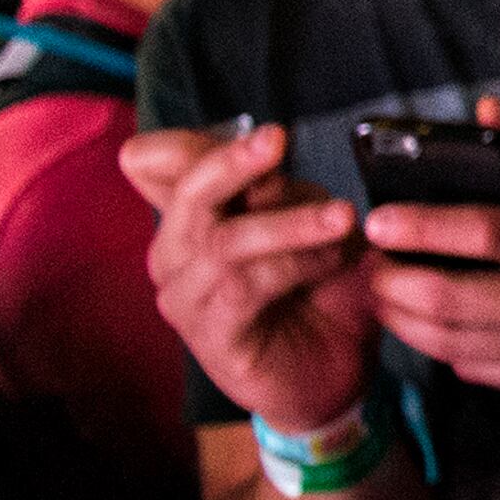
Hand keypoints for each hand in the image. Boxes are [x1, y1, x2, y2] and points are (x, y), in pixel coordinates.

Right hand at [127, 121, 376, 434]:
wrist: (333, 373)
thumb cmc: (319, 288)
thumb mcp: (310, 224)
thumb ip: (284, 191)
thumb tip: (274, 145)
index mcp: (193, 214)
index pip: (157, 164)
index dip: (184, 142)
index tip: (239, 126)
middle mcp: (175, 250)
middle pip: (188, 194)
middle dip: (232, 161)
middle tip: (277, 138)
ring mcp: (186, 295)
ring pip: (225, 242)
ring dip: (290, 223)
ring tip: (343, 217)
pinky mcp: (209, 335)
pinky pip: (245, 289)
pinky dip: (297, 266)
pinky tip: (335, 260)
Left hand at [362, 99, 499, 397]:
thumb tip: (485, 109)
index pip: (481, 235)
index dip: (420, 227)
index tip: (376, 219)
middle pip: (447, 301)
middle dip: (390, 282)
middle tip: (367, 261)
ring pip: (450, 343)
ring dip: (403, 319)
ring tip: (383, 291)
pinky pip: (475, 369)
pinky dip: (440, 345)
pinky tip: (429, 320)